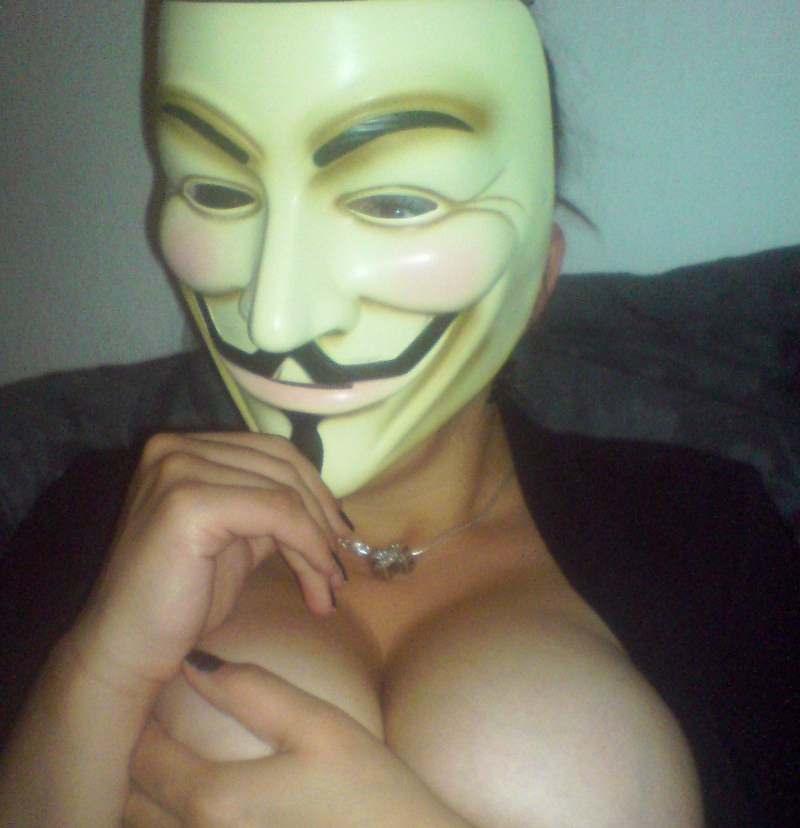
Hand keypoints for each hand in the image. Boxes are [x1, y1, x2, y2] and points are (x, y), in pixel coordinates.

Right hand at [70, 432, 348, 695]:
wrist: (127, 651)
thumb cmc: (178, 602)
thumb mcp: (235, 541)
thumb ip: (269, 511)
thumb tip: (330, 511)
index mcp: (182, 448)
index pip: (271, 451)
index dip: (315, 490)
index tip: (341, 533)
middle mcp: (174, 447)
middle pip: (281, 465)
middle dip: (322, 517)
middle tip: (340, 566)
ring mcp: (177, 469)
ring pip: (283, 492)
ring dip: (319, 541)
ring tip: (331, 584)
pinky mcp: (188, 501)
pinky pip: (277, 513)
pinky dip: (308, 546)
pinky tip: (319, 582)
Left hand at [125, 653, 470, 827]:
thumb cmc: (367, 790)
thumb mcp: (318, 726)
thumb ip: (252, 691)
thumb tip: (192, 661)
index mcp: (214, 803)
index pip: (146, 759)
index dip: (141, 724)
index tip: (155, 698)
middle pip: (134, 805)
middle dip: (136, 764)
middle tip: (158, 728)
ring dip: (150, 799)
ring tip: (173, 763)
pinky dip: (176, 823)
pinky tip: (201, 804)